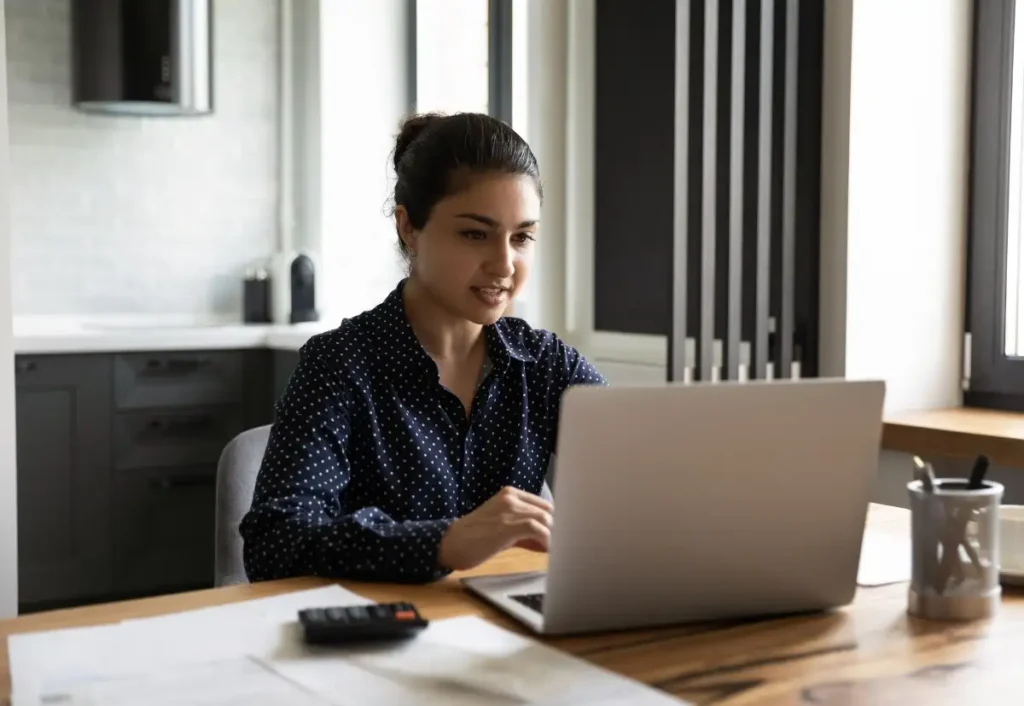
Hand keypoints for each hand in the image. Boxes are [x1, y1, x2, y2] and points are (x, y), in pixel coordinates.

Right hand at [437, 486, 553, 570]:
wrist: (449, 543)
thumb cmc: (473, 539)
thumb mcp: (502, 530)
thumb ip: (525, 533)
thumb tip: (549, 543)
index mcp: (510, 494)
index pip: (544, 506)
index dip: (556, 523)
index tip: (562, 537)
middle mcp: (511, 497)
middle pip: (549, 511)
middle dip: (558, 530)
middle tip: (563, 547)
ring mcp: (509, 509)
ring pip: (546, 519)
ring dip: (555, 537)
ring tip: (557, 552)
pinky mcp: (507, 524)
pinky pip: (537, 529)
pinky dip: (547, 541)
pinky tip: (549, 552)